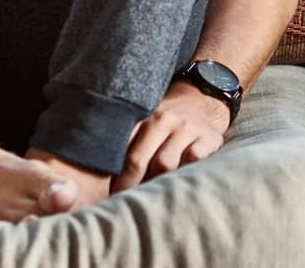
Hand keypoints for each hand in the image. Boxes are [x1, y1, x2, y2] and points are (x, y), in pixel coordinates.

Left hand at [110, 79, 229, 192]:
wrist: (201, 102)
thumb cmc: (164, 124)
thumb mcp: (143, 125)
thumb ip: (124, 144)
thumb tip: (97, 180)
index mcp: (141, 117)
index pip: (120, 149)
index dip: (110, 175)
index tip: (103, 193)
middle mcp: (163, 119)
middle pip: (138, 160)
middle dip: (127, 186)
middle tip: (120, 203)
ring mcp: (186, 128)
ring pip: (165, 164)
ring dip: (154, 183)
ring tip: (147, 198)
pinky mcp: (208, 138)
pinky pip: (192, 160)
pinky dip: (183, 174)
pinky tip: (176, 182)